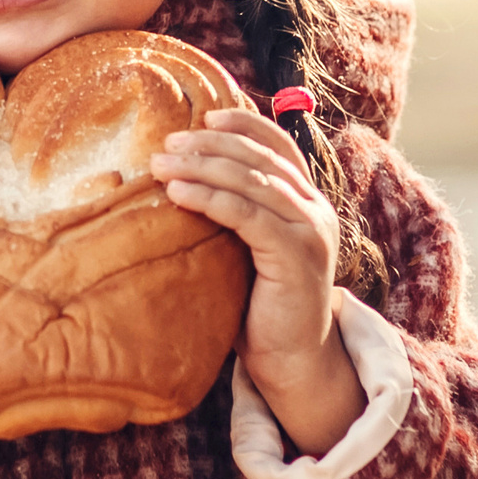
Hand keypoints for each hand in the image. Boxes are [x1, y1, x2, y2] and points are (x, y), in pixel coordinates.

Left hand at [150, 107, 365, 456]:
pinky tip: (179, 194)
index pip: (280, 146)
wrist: (292, 362)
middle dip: (211, 145)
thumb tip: (180, 183)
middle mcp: (316, 210)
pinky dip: (211, 199)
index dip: (244, 125)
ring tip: (161, 165)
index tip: (204, 116)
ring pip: (254, 182)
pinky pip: (249, 216)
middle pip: (261, 158)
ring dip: (203, 167)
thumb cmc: (260, 309)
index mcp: (307, 203)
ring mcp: (311, 231)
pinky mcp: (298, 256)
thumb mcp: (247, 252)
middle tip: (167, 144)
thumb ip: (234, 217)